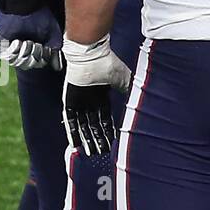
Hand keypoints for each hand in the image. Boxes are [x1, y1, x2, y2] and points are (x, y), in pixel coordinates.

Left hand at [0, 0, 62, 70]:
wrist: (24, 6)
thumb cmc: (40, 17)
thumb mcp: (52, 35)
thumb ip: (55, 51)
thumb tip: (57, 68)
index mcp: (33, 47)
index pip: (38, 63)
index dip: (43, 58)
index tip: (46, 47)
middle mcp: (20, 49)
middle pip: (28, 65)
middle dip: (34, 56)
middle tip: (36, 43)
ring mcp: (9, 47)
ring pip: (17, 63)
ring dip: (25, 53)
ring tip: (27, 41)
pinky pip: (7, 57)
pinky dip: (15, 51)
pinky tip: (18, 41)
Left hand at [61, 35, 131, 157]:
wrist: (90, 55)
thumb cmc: (107, 64)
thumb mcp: (123, 78)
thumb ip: (128, 89)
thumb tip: (140, 99)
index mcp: (101, 96)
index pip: (104, 118)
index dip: (108, 131)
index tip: (113, 143)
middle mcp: (89, 102)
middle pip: (93, 125)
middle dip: (99, 139)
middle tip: (103, 154)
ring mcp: (78, 102)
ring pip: (82, 126)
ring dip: (87, 139)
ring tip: (91, 153)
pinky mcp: (69, 102)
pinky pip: (70, 121)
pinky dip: (72, 133)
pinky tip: (75, 144)